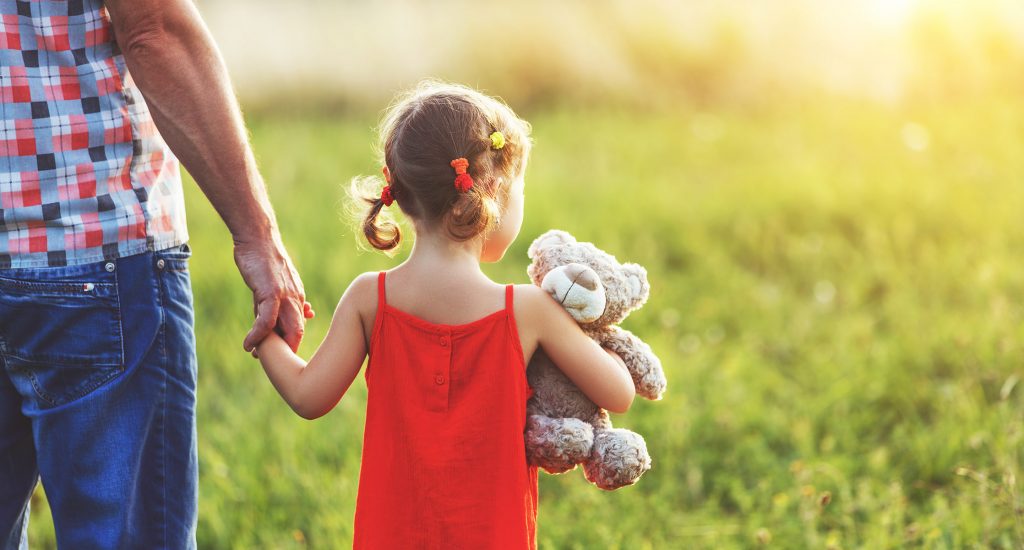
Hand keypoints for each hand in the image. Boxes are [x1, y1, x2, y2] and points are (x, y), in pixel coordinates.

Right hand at [234, 234, 312, 352]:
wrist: (258, 237)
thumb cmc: (263, 259)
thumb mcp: (273, 284)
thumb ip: (276, 303)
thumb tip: (272, 322)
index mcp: (297, 297)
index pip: (297, 326)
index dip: (289, 342)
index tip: (279, 356)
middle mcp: (295, 298)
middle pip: (298, 332)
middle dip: (286, 351)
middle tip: (271, 364)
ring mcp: (285, 295)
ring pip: (287, 329)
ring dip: (272, 348)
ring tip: (257, 357)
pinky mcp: (271, 292)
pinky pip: (267, 321)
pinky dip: (258, 336)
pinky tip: (248, 345)